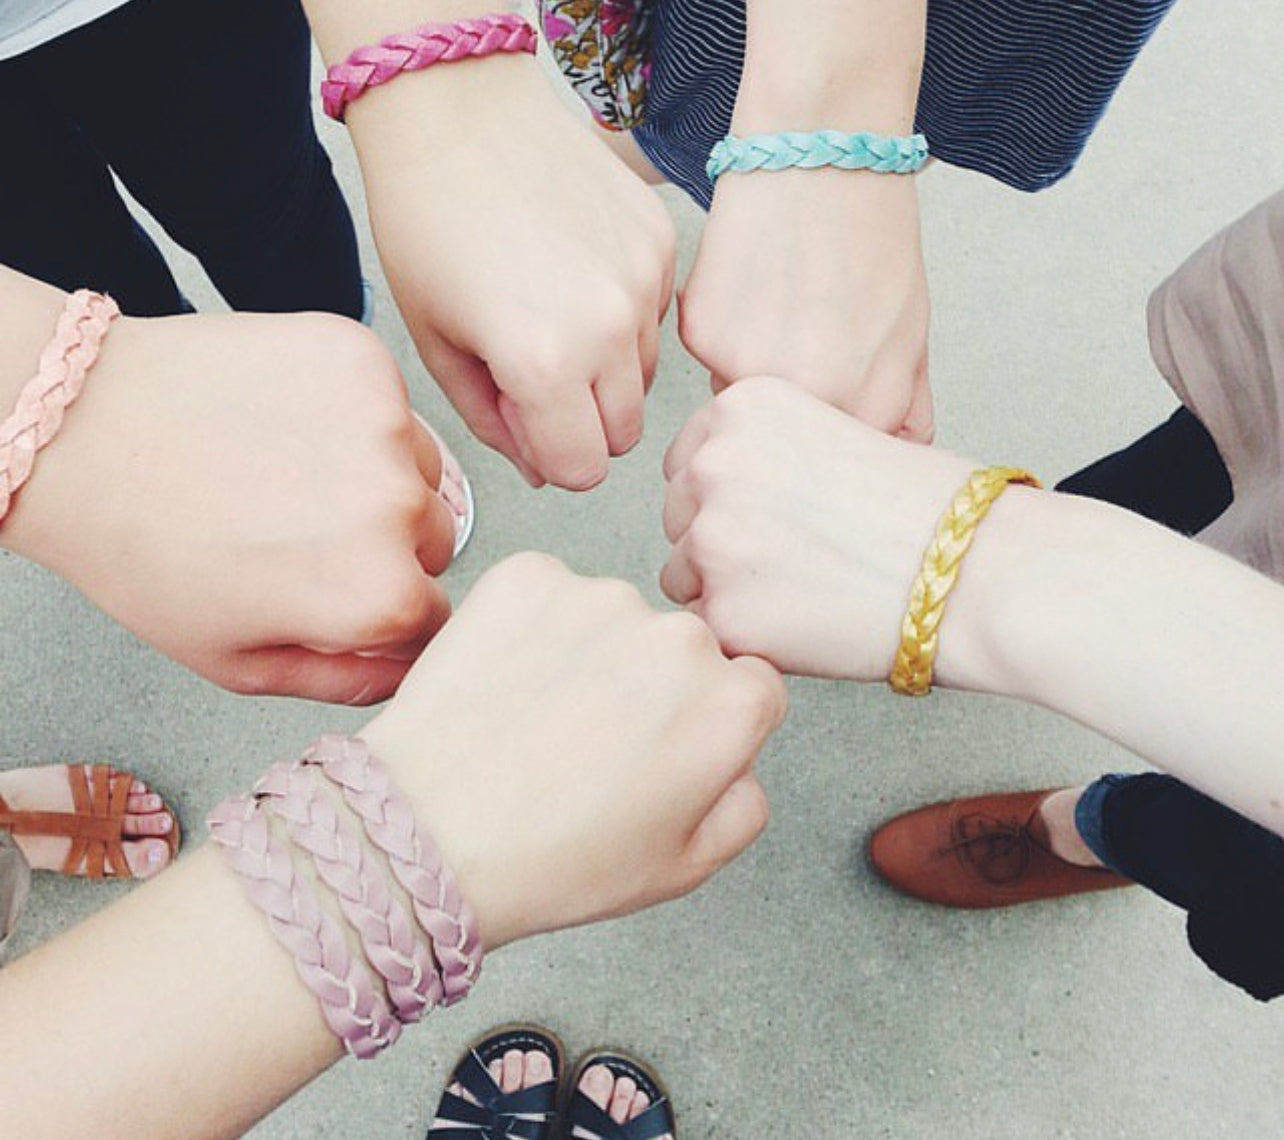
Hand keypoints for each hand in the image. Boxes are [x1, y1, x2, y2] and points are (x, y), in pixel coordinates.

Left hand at [2, 311, 455, 703]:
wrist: (78, 431)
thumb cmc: (144, 551)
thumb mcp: (237, 660)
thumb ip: (343, 680)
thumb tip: (410, 668)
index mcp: (378, 595)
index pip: (435, 617)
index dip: (382, 612)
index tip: (335, 591)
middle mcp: (402, 507)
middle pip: (436, 540)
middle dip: (386, 544)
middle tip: (301, 532)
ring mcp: (386, 423)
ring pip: (422, 467)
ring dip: (379, 475)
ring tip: (290, 472)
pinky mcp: (363, 358)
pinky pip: (391, 401)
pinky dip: (353, 413)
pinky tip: (286, 423)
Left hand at [352, 58, 675, 489]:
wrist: (458, 111)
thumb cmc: (426, 226)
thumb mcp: (437, 345)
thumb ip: (492, 424)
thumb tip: (543, 470)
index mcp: (544, 364)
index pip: (583, 471)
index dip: (550, 457)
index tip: (523, 420)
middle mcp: (610, 329)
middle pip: (623, 435)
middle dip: (581, 423)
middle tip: (535, 375)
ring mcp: (644, 282)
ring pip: (645, 379)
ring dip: (605, 370)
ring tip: (551, 313)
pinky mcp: (662, 242)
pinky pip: (657, 317)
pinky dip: (623, 315)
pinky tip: (573, 270)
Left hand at [361, 552, 786, 948]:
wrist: (427, 833)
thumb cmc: (549, 858)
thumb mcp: (684, 867)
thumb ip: (744, 803)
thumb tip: (740, 760)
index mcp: (728, 705)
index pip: (751, 685)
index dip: (707, 724)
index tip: (663, 748)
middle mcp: (676, 635)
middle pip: (684, 647)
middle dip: (653, 686)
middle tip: (593, 745)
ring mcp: (599, 597)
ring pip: (614, 618)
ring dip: (591, 653)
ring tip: (538, 721)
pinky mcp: (529, 576)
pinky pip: (550, 594)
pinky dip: (533, 628)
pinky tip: (508, 686)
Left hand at [661, 377, 973, 679]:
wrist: (972, 568)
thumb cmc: (925, 506)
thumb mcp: (834, 430)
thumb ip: (761, 450)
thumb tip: (711, 489)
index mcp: (740, 408)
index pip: (687, 461)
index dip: (729, 496)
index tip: (776, 515)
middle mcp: (713, 464)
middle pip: (677, 517)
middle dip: (722, 541)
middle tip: (796, 556)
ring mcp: (712, 539)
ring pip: (682, 575)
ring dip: (726, 589)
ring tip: (802, 588)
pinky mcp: (723, 611)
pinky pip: (707, 629)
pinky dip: (745, 634)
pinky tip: (802, 620)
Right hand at [679, 169, 932, 440]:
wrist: (820, 153)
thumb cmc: (872, 235)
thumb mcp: (912, 332)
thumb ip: (906, 408)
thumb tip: (896, 452)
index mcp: (864, 409)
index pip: (838, 462)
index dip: (835, 435)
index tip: (833, 401)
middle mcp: (805, 401)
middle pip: (782, 439)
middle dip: (793, 404)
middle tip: (806, 339)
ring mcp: (745, 371)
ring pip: (740, 398)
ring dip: (753, 370)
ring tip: (781, 304)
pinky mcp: (701, 337)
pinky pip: (708, 358)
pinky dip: (724, 331)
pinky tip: (751, 284)